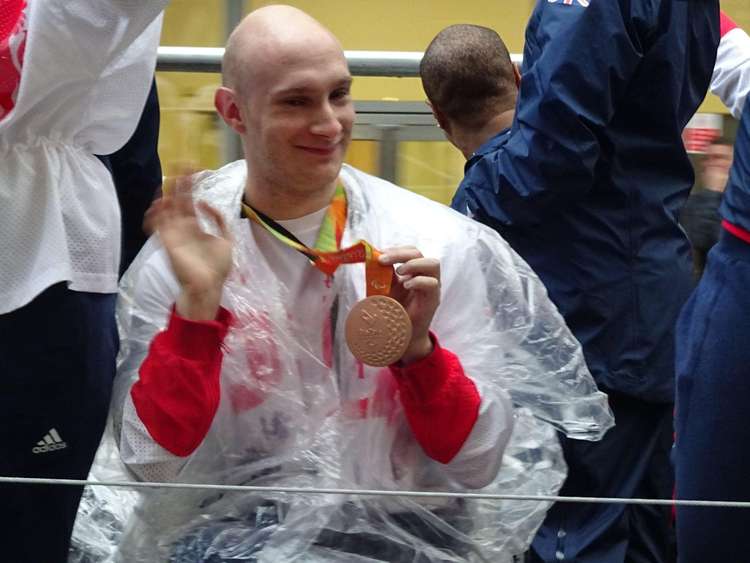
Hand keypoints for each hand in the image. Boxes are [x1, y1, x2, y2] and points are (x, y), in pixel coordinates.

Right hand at [149, 174, 232, 319]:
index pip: (190, 200)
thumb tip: (207, 203)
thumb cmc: (217, 268)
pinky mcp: (168, 242)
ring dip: (167, 193)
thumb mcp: (226, 239)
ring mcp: (174, 234)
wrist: (209, 286)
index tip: (194, 169)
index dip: (191, 185)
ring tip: (170, 179)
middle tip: (180, 163)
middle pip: (178, 199)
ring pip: (166, 208)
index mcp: (196, 226)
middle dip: (179, 182)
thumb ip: (220, 221)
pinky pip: (157, 225)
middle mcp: (183, 227)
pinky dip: (155, 214)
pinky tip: (160, 203)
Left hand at [379, 247, 440, 363]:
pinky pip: (432, 283)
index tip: (380, 254)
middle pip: (419, 253)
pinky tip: (405, 286)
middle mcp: (425, 276)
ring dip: (413, 264)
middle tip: (383, 259)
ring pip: (433, 264)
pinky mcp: (434, 299)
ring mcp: (432, 287)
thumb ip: (382, 274)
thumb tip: (372, 257)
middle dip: (400, 254)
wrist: (401, 336)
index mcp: (413, 271)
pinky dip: (418, 281)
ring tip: (398, 272)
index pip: (410, 251)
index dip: (396, 249)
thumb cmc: (393, 311)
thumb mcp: (385, 289)